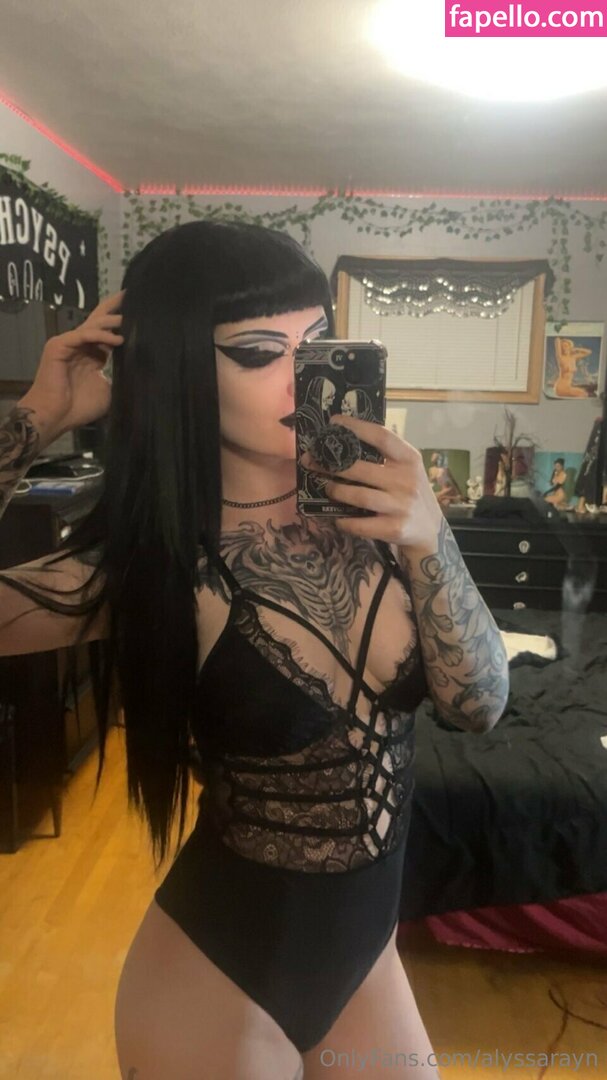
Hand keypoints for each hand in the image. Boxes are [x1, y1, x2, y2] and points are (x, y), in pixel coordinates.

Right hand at [19, 290, 124, 435]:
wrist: (56, 416)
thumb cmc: (79, 407)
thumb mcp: (106, 388)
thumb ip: (116, 373)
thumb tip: (134, 364)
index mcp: (91, 354)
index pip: (108, 332)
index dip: (120, 322)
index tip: (139, 312)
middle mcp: (80, 345)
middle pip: (98, 320)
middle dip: (114, 307)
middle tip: (132, 295)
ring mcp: (69, 343)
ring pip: (93, 325)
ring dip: (112, 321)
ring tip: (130, 318)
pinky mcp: (59, 345)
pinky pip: (83, 335)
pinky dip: (100, 335)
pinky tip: (117, 339)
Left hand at [302, 414, 443, 550]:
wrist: (431, 531)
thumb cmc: (412, 494)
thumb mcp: (408, 470)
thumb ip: (386, 457)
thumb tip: (346, 440)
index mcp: (410, 459)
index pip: (382, 437)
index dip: (356, 427)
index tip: (334, 422)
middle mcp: (407, 480)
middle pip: (362, 468)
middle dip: (332, 465)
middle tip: (313, 462)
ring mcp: (401, 506)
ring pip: (360, 496)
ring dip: (337, 492)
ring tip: (328, 488)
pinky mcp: (394, 529)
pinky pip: (361, 525)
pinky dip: (346, 521)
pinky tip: (339, 518)